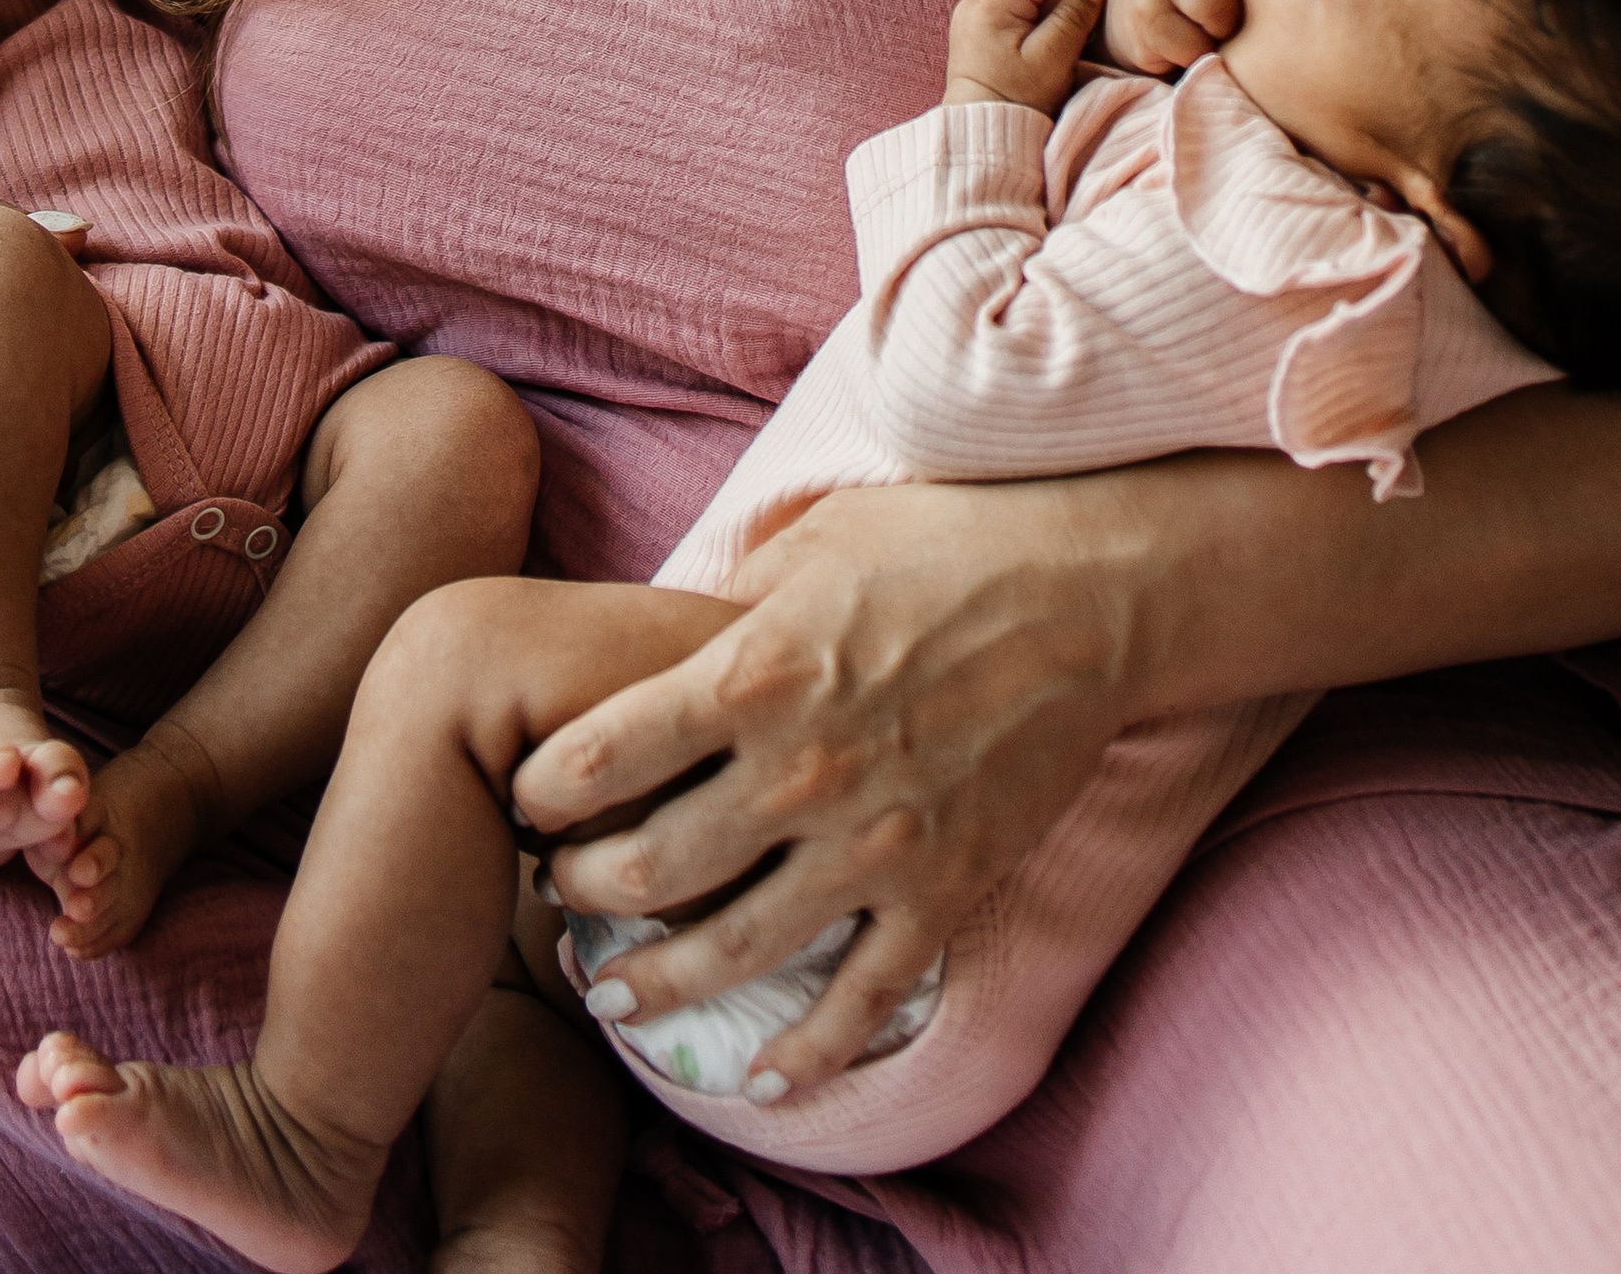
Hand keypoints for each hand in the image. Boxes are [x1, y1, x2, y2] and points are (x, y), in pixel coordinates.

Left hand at [509, 480, 1145, 1089]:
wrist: (1093, 593)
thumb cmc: (949, 544)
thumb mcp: (815, 542)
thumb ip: (733, 601)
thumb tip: (661, 628)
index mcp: (755, 670)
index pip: (603, 752)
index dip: (544, 788)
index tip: (528, 801)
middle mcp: (800, 768)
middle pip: (648, 866)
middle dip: (581, 892)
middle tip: (557, 895)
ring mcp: (872, 842)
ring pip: (732, 949)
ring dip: (656, 986)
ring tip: (611, 1000)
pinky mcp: (941, 890)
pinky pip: (859, 998)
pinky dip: (805, 1054)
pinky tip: (759, 1079)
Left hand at [942, 0, 1103, 111]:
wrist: (982, 131)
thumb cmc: (1018, 98)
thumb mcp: (1054, 59)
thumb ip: (1074, 17)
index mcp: (990, 2)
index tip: (1056, 32)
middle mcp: (974, 0)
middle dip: (1046, 9)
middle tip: (1045, 48)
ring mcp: (968, 14)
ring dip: (1034, 22)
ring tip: (1030, 57)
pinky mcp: (969, 30)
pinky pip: (1005, 14)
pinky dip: (1019, 31)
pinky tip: (1018, 58)